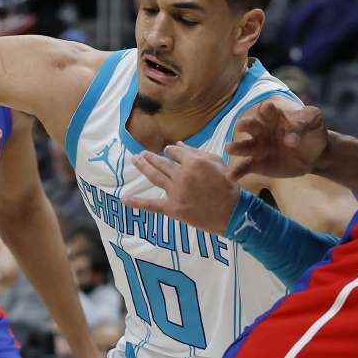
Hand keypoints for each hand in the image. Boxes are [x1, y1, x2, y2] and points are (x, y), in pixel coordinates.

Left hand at [122, 144, 240, 234]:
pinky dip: (138, 203)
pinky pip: (152, 205)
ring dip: (143, 167)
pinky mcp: (173, 208)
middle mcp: (181, 175)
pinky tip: (125, 199)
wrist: (232, 212)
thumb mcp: (217, 162)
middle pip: (161, 162)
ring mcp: (175, 192)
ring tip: (134, 159)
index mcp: (193, 162)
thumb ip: (197, 152)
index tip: (168, 152)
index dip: (170, 151)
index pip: (174, 152)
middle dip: (150, 156)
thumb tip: (179, 145)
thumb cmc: (228, 185)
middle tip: (141, 153)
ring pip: (155, 176)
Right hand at [226, 102, 327, 181]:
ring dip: (236, 147)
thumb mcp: (313, 120)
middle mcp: (262, 130)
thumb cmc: (313, 132)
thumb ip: (303, 123)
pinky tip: (231, 175)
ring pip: (245, 146)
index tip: (268, 108)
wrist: (316, 154)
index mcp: (274, 116)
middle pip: (251, 126)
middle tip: (240, 126)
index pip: (267, 110)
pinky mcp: (259, 164)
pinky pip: (246, 167)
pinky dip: (238, 171)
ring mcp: (259, 147)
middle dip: (245, 125)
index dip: (267, 109)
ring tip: (228, 149)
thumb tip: (290, 139)